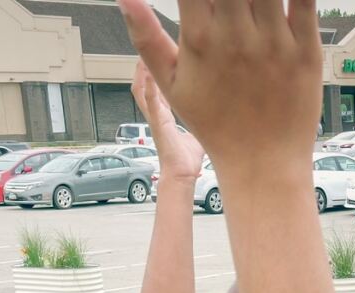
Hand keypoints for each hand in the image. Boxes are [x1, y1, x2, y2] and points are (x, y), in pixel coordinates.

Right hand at [121, 0, 320, 168]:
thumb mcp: (171, 85)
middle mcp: (237, 36)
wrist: (264, 165)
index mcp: (200, 38)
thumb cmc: (215, 125)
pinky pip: (306, 1)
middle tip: (230, 3)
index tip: (203, 0)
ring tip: (251, 5)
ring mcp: (275, 43)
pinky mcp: (306, 52)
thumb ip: (146, 36)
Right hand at [133, 60, 203, 180]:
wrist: (183, 175)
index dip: (156, 77)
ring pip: (141, 91)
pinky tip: (149, 72)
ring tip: (142, 58)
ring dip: (141, 74)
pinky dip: (149, 86)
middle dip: (143, 71)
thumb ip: (201, 124)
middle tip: (145, 56)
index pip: (156, 93)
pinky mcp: (158, 123)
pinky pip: (150, 101)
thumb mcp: (196, 136)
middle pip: (143, 88)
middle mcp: (157, 116)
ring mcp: (155, 119)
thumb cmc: (187, 161)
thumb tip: (213, 117)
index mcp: (165, 118)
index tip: (160, 62)